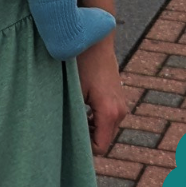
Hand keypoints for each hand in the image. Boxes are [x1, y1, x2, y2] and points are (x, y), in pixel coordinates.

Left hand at [75, 37, 127, 154]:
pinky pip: (106, 119)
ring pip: (104, 130)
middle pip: (103, 140)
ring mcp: (121, 104)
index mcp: (109, 112)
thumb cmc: (79, 62)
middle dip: (86, 138)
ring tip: (71, 115)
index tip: (66, 140)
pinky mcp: (118, 98)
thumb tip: (64, 139)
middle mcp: (120, 111)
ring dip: (89, 128)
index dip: (83, 149)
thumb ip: (74, 118)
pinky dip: (94, 119)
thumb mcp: (73, 92)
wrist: (93, 37)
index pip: (99, 148)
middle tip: (65, 128)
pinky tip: (80, 107)